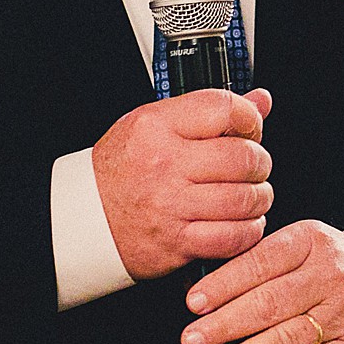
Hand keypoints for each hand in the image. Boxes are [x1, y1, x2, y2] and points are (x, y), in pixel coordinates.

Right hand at [93, 88, 273, 280]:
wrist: (82, 218)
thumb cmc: (121, 168)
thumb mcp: (155, 125)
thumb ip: (210, 112)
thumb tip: (260, 100)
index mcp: (156, 126)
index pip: (225, 108)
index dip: (250, 118)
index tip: (250, 129)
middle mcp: (164, 164)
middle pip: (243, 157)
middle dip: (260, 162)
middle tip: (255, 166)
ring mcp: (170, 205)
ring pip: (245, 199)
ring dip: (260, 198)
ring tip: (252, 195)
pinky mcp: (177, 242)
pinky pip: (233, 237)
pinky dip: (249, 231)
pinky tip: (243, 222)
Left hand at [181, 220, 343, 343]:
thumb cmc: (333, 267)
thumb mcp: (304, 246)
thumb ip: (261, 261)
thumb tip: (207, 289)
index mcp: (309, 242)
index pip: (261, 263)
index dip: (224, 285)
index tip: (194, 303)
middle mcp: (327, 276)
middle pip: (270, 303)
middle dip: (225, 325)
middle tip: (193, 340)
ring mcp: (341, 314)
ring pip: (289, 339)